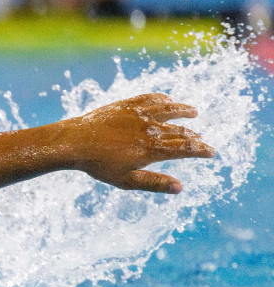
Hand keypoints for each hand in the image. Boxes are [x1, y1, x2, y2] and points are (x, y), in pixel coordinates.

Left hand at [64, 93, 215, 193]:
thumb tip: (180, 187)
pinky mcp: (125, 105)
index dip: (201, 150)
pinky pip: (148, 99)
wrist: (73, 142)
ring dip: (183, 110)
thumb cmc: (98, 165)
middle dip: (194, 136)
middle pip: (180, 130)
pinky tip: (167, 99)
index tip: (211, 152)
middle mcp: (149, 129)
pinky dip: (161, 99)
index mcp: (152, 148)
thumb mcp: (126, 180)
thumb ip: (154, 183)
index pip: (185, 148)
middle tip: (201, 140)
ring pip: (168, 109)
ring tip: (193, 111)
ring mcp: (138, 114)